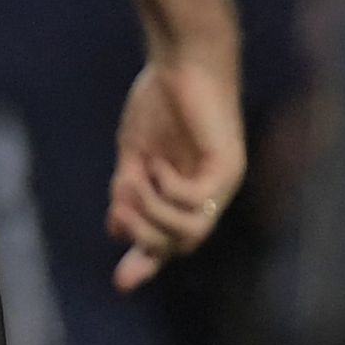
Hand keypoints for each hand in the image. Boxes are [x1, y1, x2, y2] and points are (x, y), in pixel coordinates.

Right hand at [108, 48, 246, 289]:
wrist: (180, 60)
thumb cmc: (160, 101)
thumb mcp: (134, 156)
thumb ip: (128, 194)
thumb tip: (116, 231)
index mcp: (188, 194)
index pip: (170, 241)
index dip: (146, 263)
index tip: (120, 284)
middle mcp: (210, 195)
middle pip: (179, 246)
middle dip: (141, 234)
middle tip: (120, 201)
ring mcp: (223, 183)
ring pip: (189, 233)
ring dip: (153, 213)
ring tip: (138, 179)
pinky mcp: (228, 167)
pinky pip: (195, 203)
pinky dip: (169, 191)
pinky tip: (159, 166)